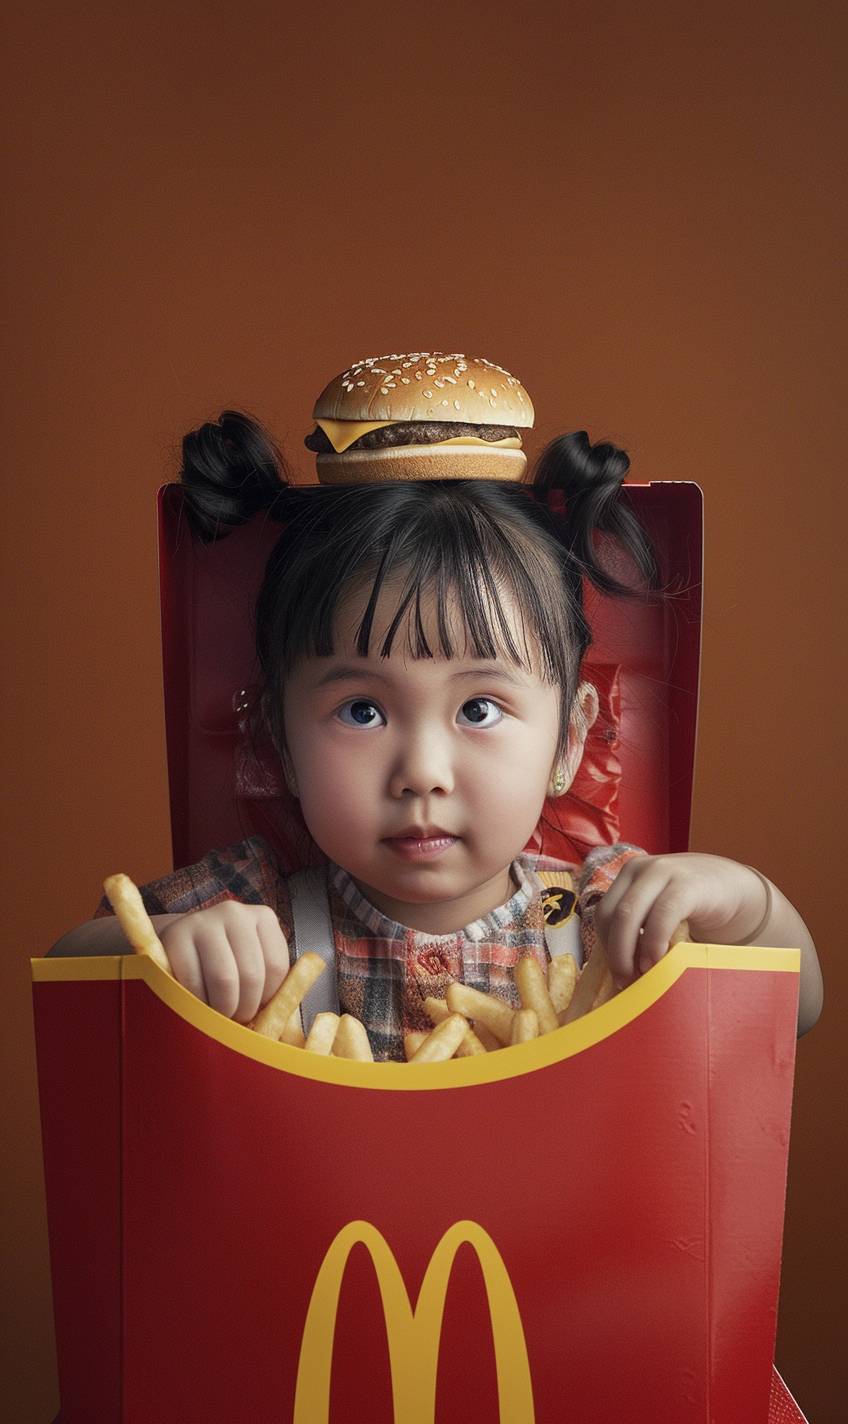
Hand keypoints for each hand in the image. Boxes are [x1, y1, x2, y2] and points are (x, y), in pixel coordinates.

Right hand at [160, 902, 289, 1021]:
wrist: (179, 942)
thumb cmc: (223, 960)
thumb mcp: (252, 961)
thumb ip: (268, 981)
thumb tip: (281, 1019)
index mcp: (263, 917)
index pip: (276, 967)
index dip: (267, 998)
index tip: (256, 1009)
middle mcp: (235, 913)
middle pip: (251, 975)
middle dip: (244, 1009)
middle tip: (234, 1019)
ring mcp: (204, 921)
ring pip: (224, 980)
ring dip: (222, 1009)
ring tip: (217, 1015)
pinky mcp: (175, 936)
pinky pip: (193, 982)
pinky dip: (196, 1002)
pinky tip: (196, 1003)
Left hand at [594, 853, 768, 988]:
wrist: (735, 886)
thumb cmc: (693, 906)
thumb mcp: (660, 910)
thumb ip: (640, 927)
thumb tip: (620, 969)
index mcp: (628, 876)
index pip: (603, 913)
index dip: (606, 946)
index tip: (617, 974)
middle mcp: (639, 869)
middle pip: (610, 914)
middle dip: (615, 953)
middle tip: (624, 981)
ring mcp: (662, 872)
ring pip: (628, 914)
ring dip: (629, 951)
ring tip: (642, 974)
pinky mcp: (687, 883)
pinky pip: (662, 915)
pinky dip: (654, 942)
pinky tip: (658, 960)